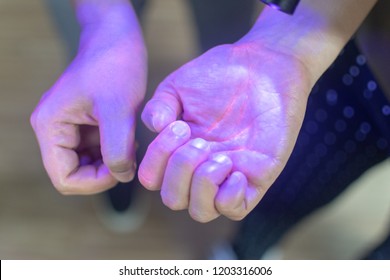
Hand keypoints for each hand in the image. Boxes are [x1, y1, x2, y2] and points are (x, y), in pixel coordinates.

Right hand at [31, 10, 146, 194]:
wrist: (117, 38)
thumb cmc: (114, 65)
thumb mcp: (117, 109)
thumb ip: (117, 148)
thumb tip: (121, 177)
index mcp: (50, 126)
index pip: (65, 178)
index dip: (94, 183)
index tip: (122, 169)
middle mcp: (54, 130)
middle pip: (75, 174)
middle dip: (104, 173)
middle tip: (129, 156)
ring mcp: (70, 128)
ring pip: (88, 165)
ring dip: (111, 162)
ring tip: (130, 144)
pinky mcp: (84, 124)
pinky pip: (97, 151)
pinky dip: (114, 151)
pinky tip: (128, 138)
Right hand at [139, 42, 310, 221]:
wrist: (263, 66)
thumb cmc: (220, 74)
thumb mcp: (179, 86)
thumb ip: (158, 107)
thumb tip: (154, 128)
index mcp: (179, 150)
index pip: (153, 178)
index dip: (157, 160)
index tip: (180, 126)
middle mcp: (200, 167)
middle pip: (173, 199)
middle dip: (180, 170)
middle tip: (200, 140)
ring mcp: (227, 175)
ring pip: (201, 212)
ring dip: (202, 185)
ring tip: (221, 156)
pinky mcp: (256, 177)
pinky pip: (235, 210)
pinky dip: (229, 197)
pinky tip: (236, 167)